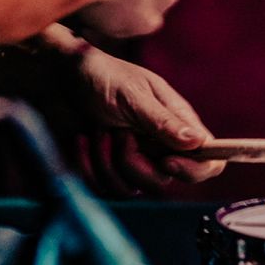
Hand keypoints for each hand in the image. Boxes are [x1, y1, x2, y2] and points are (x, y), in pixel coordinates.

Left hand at [67, 44, 225, 194]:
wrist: (56, 78)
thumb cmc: (100, 75)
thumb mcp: (132, 94)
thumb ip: (163, 120)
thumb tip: (198, 143)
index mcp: (175, 122)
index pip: (208, 159)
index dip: (195, 169)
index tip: (167, 162)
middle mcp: (158, 145)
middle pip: (165, 181)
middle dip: (135, 163)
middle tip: (120, 134)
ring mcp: (131, 160)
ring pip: (131, 189)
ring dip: (107, 161)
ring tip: (98, 131)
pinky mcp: (105, 170)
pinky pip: (103, 188)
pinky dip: (88, 165)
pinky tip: (82, 140)